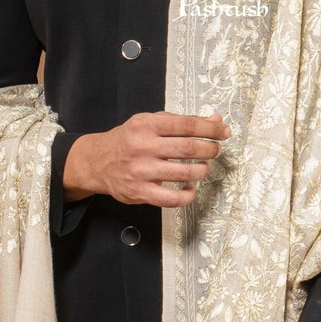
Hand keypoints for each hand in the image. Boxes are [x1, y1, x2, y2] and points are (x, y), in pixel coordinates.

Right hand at [63, 112, 229, 207]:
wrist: (98, 162)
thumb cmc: (128, 141)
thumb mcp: (151, 122)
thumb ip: (182, 122)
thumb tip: (215, 122)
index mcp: (146, 125)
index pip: (186, 125)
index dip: (210, 129)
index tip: (223, 132)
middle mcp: (143, 147)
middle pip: (188, 148)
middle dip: (209, 149)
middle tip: (215, 150)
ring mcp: (141, 171)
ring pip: (184, 174)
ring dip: (202, 170)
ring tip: (203, 167)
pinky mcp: (140, 192)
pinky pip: (172, 199)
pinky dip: (188, 195)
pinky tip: (190, 188)